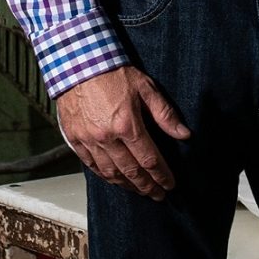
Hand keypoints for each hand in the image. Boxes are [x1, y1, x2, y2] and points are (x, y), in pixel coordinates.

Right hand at [54, 66, 191, 200]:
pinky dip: (104, 176)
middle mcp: (107, 138)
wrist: (77, 63)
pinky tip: (114, 179)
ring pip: (110, 173)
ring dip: (127, 185)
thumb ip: (165, 114)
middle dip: (147, 186)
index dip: (162, 175)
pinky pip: (91, 165)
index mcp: (127, 126)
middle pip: (131, 172)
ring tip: (139, 190)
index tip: (169, 184)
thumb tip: (183, 134)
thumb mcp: (145, 88)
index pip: (150, 160)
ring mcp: (89, 140)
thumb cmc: (111, 73)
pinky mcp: (75, 139)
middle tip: (157, 195)